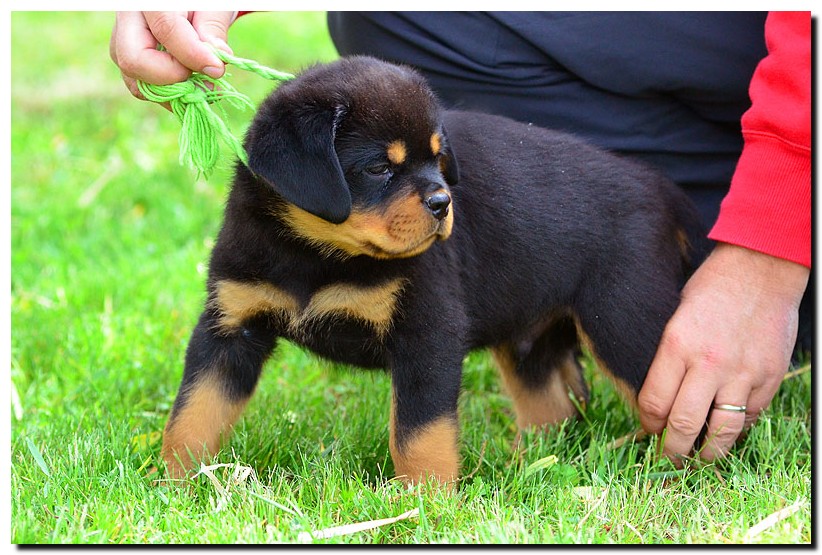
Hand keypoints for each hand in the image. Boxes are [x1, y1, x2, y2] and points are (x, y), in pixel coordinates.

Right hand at [109, 11, 236, 99]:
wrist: (187, 6)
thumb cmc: (202, 3)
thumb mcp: (214, 7)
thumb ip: (213, 30)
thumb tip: (213, 67)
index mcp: (149, 0)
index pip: (165, 29)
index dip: (192, 55)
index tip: (217, 69)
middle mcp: (127, 21)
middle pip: (133, 61)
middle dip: (172, 79)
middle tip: (204, 80)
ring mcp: (121, 43)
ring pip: (135, 81)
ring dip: (171, 93)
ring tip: (201, 86)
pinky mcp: (128, 62)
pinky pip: (142, 88)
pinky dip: (169, 95)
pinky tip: (191, 87)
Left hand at [638, 242, 808, 462]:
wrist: (761, 269)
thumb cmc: (711, 288)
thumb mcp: (674, 316)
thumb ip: (667, 357)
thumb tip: (657, 396)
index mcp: (677, 345)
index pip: (654, 403)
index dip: (648, 424)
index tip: (648, 429)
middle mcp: (708, 364)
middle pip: (683, 424)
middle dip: (671, 449)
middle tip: (668, 457)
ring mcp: (742, 373)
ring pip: (720, 431)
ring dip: (706, 452)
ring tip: (698, 458)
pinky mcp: (768, 378)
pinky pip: (750, 417)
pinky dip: (737, 429)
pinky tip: (725, 432)